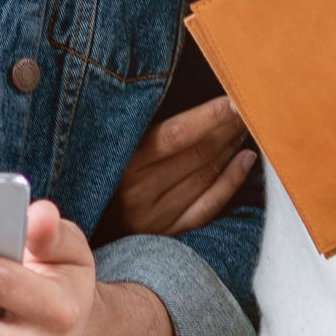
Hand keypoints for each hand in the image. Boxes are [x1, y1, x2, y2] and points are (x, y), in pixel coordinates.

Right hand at [102, 95, 255, 239]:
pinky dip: (231, 181)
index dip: (209, 116)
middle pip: (197, 154)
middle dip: (228, 127)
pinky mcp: (168, 235)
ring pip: (206, 177)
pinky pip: (209, 206)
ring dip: (231, 148)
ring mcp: (156, 217)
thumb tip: (187, 104)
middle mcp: (139, 192)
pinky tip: (245, 160)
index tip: (234, 99)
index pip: (176, 135)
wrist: (84, 236)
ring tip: (247, 127)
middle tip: (250, 107)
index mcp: (122, 165)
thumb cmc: (100, 180)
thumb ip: (141, 132)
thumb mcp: (108, 151)